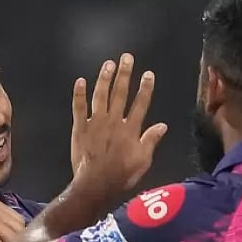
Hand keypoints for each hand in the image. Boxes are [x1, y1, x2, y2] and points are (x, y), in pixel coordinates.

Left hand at [71, 53, 167, 193]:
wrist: (95, 184)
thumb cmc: (121, 175)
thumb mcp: (143, 161)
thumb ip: (151, 140)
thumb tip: (162, 125)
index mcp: (130, 129)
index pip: (140, 104)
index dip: (145, 88)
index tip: (148, 74)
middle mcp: (114, 121)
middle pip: (120, 93)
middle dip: (124, 74)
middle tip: (126, 57)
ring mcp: (95, 123)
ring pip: (101, 95)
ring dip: (104, 78)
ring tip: (108, 64)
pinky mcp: (80, 128)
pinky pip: (79, 107)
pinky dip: (79, 94)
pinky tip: (80, 81)